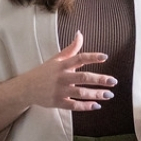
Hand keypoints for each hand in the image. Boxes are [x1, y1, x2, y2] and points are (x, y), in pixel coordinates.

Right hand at [0, 31, 114, 137]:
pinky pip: (74, 105)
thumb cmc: (45, 72)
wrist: (27, 88)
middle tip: (113, 81)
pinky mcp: (58, 102)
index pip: (79, 58)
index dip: (92, 57)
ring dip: (96, 94)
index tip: (105, 57)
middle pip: (83, 77)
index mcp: (62, 65)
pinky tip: (96, 105)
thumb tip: (80, 33)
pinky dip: (85, 106)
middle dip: (99, 79)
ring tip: (109, 94)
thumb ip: (71, 49)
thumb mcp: (57, 58)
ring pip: (80, 93)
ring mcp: (59, 91)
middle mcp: (61, 77)